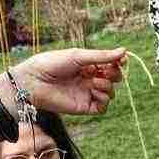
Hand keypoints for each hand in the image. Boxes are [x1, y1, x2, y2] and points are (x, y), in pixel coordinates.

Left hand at [8, 47, 125, 116]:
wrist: (34, 82)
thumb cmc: (52, 64)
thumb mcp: (79, 56)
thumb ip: (102, 56)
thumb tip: (125, 51)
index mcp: (87, 65)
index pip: (110, 65)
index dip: (118, 63)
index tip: (121, 60)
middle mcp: (89, 79)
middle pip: (114, 79)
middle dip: (115, 75)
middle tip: (106, 72)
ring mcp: (87, 93)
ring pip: (110, 93)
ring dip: (108, 86)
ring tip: (94, 82)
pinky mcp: (83, 107)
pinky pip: (103, 107)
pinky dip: (104, 100)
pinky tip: (94, 91)